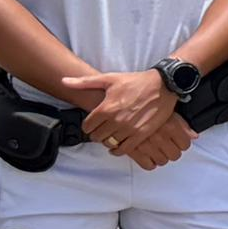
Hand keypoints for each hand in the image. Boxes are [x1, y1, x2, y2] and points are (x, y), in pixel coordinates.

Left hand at [65, 67, 185, 167]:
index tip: (93, 123)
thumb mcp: (109, 78)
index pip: (87, 127)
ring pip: (109, 144)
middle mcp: (116, 120)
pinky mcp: (141, 134)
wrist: (163, 85)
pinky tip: (118, 144)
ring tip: (112, 134)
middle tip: (103, 129)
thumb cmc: (136, 81)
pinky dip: (118, 150)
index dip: (88, 125)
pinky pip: (124, 150)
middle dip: (98, 133)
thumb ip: (84, 82)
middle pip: (97, 137)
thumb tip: (63, 81)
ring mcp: (129, 129)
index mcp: (106, 108)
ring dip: (109, 141)